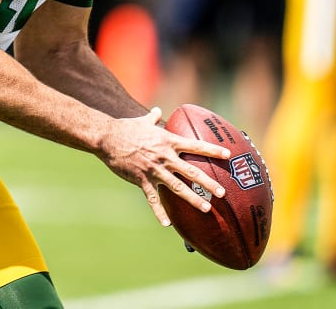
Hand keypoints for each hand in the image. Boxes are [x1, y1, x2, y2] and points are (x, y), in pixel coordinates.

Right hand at [95, 107, 229, 226]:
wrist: (108, 138)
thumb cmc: (126, 127)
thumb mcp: (143, 121)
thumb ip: (154, 118)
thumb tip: (158, 111)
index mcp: (168, 141)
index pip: (195, 146)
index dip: (212, 150)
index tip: (227, 155)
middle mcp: (165, 157)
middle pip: (192, 171)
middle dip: (209, 183)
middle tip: (222, 192)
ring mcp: (154, 170)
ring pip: (178, 187)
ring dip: (193, 198)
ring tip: (206, 208)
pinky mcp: (142, 180)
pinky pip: (153, 199)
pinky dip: (160, 212)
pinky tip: (167, 224)